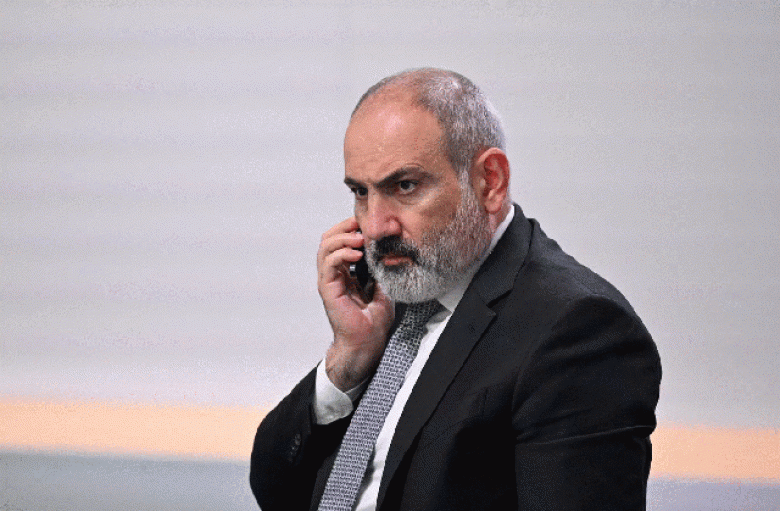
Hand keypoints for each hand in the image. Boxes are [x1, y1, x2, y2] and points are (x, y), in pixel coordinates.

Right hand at [317, 217, 394, 390]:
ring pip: (325, 247)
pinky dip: (341, 254)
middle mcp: (334, 274)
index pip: (340, 241)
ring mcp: (329, 281)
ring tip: (358, 238)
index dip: (349, 228)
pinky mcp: (328, 289)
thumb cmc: (374, 319)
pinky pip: (328, 264)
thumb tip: (387, 249)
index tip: (366, 224)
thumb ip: (380, 268)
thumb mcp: (383, 286)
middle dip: (343, 228)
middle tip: (359, 225)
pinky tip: (357, 254)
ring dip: (342, 238)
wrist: (369, 340)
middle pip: (328, 239)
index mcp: (345, 271)